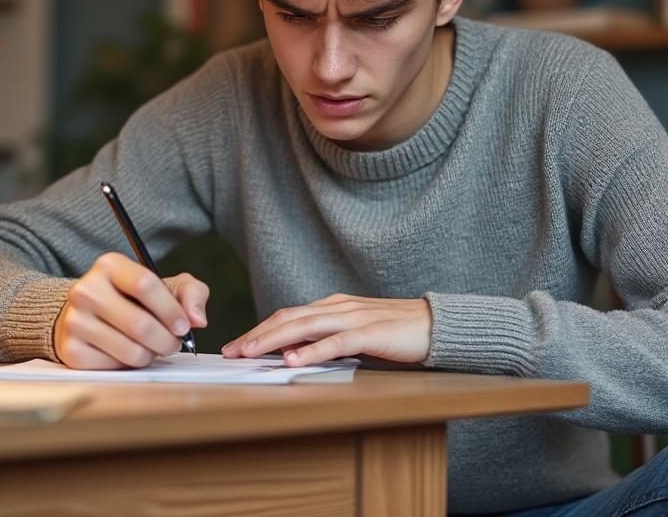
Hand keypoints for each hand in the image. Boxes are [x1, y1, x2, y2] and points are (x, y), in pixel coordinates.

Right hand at [52, 252, 208, 369]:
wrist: (87, 315)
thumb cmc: (131, 299)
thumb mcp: (165, 286)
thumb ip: (190, 293)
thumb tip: (198, 319)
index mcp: (109, 265)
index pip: (146, 285)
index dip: (171, 310)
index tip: (183, 325)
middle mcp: (86, 290)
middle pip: (141, 324)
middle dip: (167, 340)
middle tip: (173, 343)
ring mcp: (74, 321)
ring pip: (130, 350)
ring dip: (151, 355)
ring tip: (152, 348)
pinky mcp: (71, 351)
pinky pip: (114, 367)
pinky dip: (130, 365)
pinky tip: (128, 352)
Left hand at [222, 293, 431, 366]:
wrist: (436, 325)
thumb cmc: (396, 333)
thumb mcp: (355, 335)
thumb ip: (327, 340)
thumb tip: (293, 354)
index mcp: (334, 306)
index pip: (288, 315)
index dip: (260, 329)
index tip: (237, 346)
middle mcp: (339, 307)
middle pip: (288, 318)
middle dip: (256, 334)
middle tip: (231, 351)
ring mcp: (354, 318)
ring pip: (305, 326)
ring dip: (273, 340)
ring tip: (250, 353)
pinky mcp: (371, 333)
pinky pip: (336, 342)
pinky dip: (311, 351)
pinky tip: (292, 361)